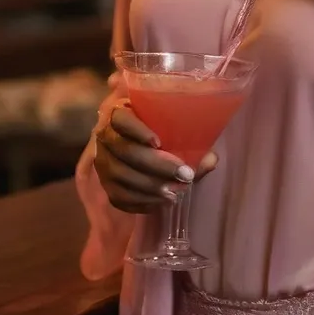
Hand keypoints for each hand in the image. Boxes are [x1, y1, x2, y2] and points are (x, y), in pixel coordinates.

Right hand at [94, 103, 217, 213]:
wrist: (138, 145)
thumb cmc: (159, 128)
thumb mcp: (171, 125)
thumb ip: (190, 138)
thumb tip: (211, 159)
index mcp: (118, 112)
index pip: (120, 119)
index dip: (137, 130)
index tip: (159, 143)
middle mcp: (104, 136)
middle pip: (125, 152)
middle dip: (156, 166)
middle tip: (184, 175)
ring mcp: (102, 161)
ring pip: (120, 176)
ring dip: (149, 187)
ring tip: (175, 193)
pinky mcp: (105, 184)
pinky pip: (118, 196)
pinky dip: (140, 202)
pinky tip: (161, 202)